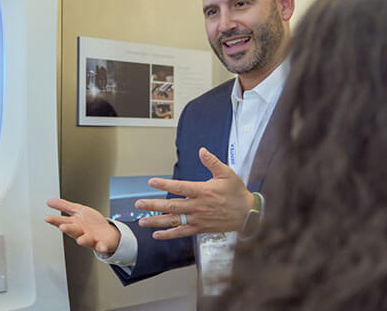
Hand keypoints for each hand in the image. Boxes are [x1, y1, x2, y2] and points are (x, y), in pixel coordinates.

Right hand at [45, 198, 120, 253]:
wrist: (108, 233)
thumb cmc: (91, 223)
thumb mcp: (77, 210)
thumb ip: (64, 206)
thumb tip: (49, 201)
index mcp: (74, 224)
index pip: (63, 221)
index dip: (55, 220)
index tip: (47, 218)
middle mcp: (81, 232)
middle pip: (73, 230)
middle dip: (68, 229)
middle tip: (62, 227)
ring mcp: (91, 239)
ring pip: (85, 240)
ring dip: (83, 240)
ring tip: (80, 240)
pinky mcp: (101, 244)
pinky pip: (101, 246)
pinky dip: (102, 247)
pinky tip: (102, 247)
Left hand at [135, 147, 254, 239]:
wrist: (248, 214)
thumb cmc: (237, 193)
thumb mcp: (227, 174)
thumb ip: (212, 162)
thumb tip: (202, 151)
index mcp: (203, 191)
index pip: (180, 187)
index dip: (164, 185)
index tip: (151, 182)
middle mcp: (198, 206)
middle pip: (172, 206)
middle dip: (153, 205)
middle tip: (138, 205)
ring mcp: (198, 219)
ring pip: (174, 221)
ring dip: (156, 221)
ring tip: (142, 221)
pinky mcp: (200, 228)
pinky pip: (182, 232)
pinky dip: (169, 235)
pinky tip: (157, 235)